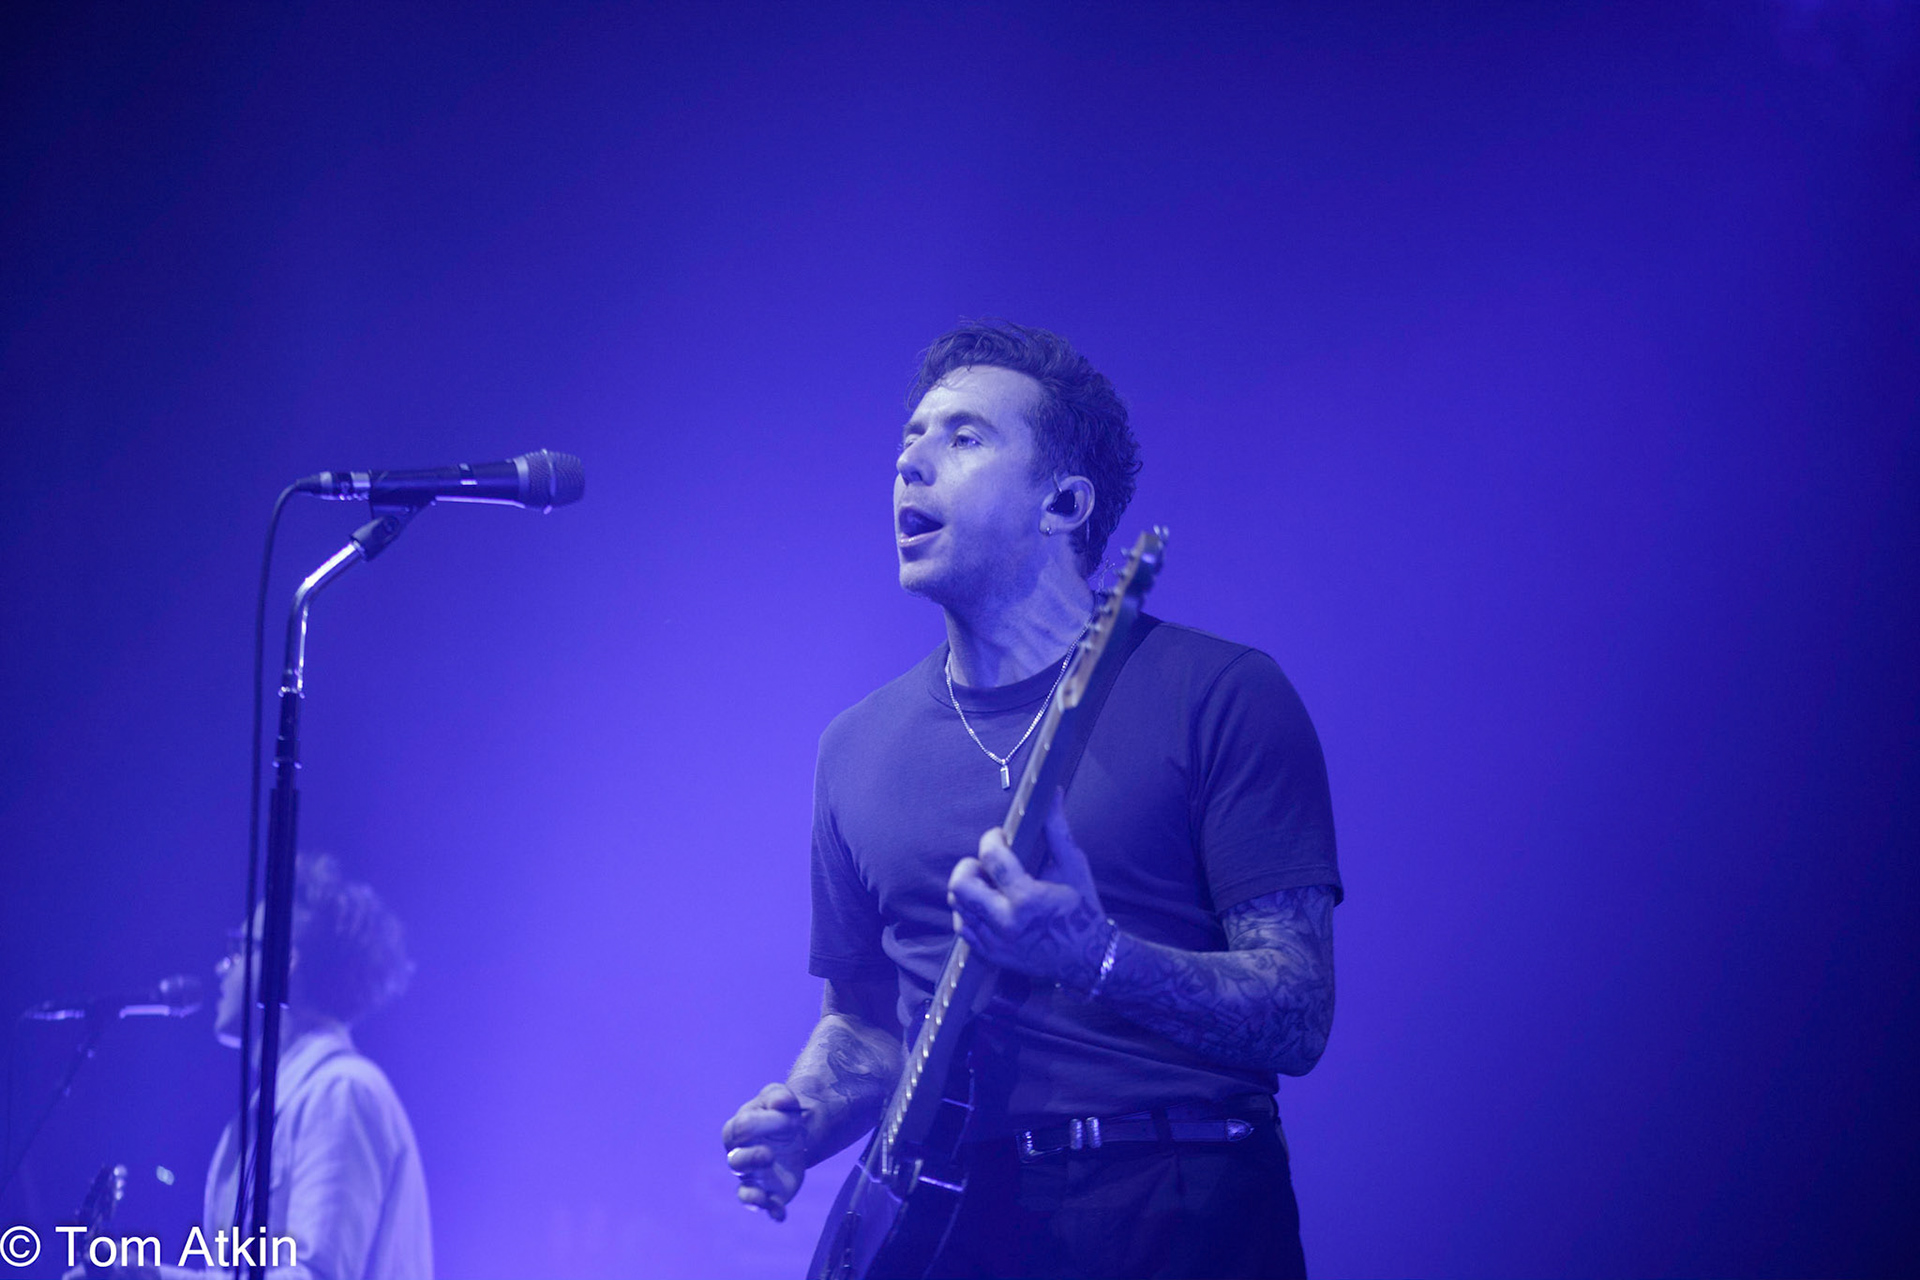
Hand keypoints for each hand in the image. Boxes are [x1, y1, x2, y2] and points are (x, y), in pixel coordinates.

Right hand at [722, 1082, 807, 1221]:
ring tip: (761, 1198)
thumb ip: (778, 1096)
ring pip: (745, 1191)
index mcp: (736, 1130)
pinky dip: (773, 1211)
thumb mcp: (779, 1095)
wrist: (798, 1129)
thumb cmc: (780, 1110)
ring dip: (752, 1195)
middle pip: (735, 1162)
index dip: (767, 1122)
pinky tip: (780, 1214)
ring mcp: (755, 1177)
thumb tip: (781, 1103)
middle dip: (750, 1159)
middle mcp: (740, 1157)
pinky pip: (768, 1206)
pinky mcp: (772, 1192)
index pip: (742, 1128)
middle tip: (769, 1154)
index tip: (791, 1118)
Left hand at [948, 790, 1108, 988]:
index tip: (1000, 837)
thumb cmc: (1082, 908)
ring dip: (969, 887)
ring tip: (990, 883)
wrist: (1087, 957)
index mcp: (1027, 898)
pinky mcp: (990, 954)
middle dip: (969, 865)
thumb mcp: (1073, 864)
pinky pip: (962, 926)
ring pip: (957, 905)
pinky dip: (969, 910)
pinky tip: (988, 903)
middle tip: (987, 863)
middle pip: (960, 885)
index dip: (991, 839)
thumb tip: (1053, 792)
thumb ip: (1057, 828)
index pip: (990, 857)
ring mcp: (995, 942)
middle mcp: (1006, 922)